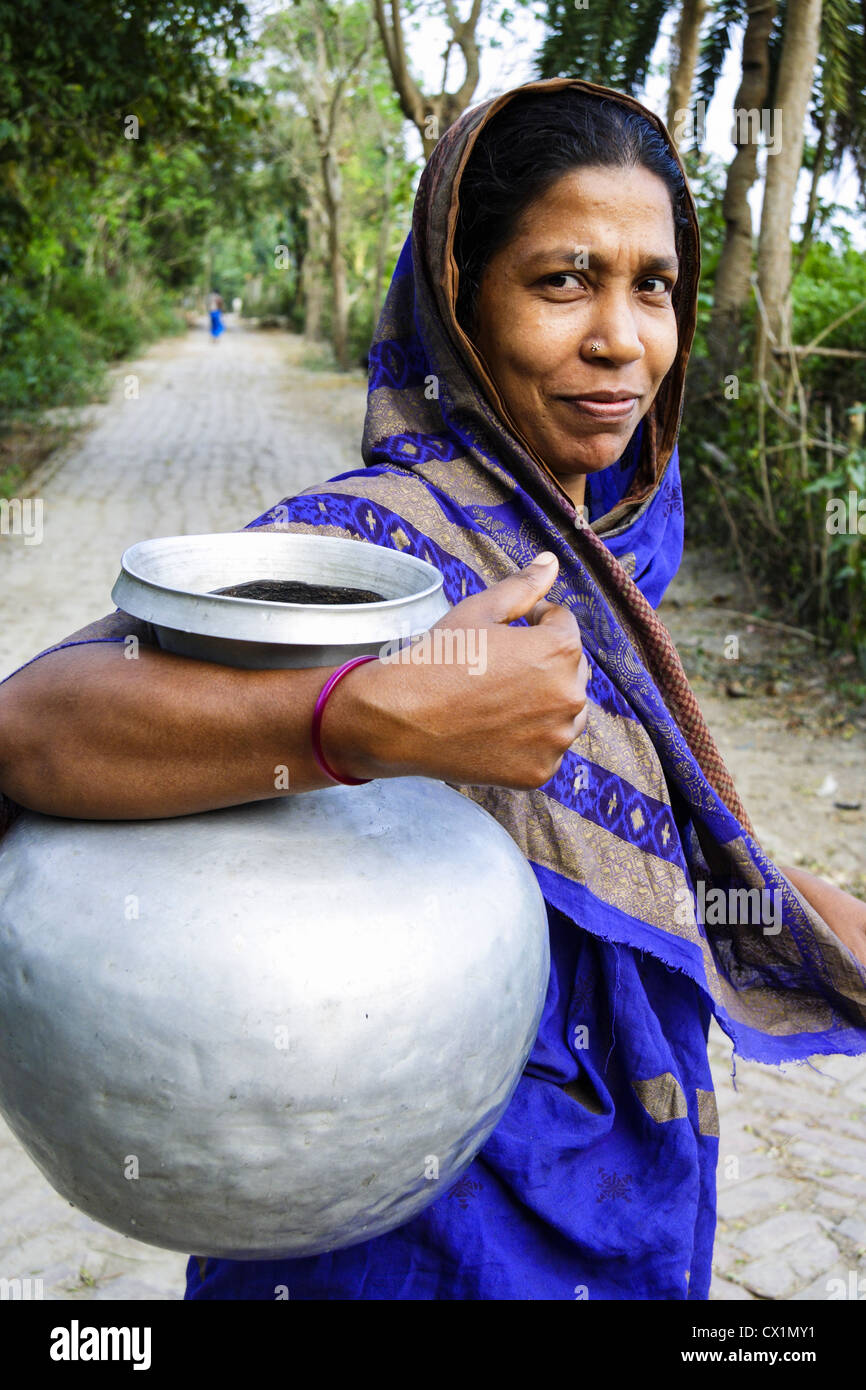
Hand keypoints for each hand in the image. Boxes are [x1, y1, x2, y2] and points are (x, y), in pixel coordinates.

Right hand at [328, 552, 590, 788]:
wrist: (399, 719)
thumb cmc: (437, 659)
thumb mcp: (478, 612)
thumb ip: (523, 587)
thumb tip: (550, 560)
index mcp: (560, 650)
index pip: (564, 625)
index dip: (533, 622)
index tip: (503, 633)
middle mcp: (569, 696)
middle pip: (569, 669)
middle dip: (542, 663)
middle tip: (496, 667)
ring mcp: (556, 739)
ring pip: (564, 711)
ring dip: (542, 702)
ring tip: (497, 698)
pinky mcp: (540, 771)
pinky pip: (547, 748)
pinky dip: (529, 740)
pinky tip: (494, 729)